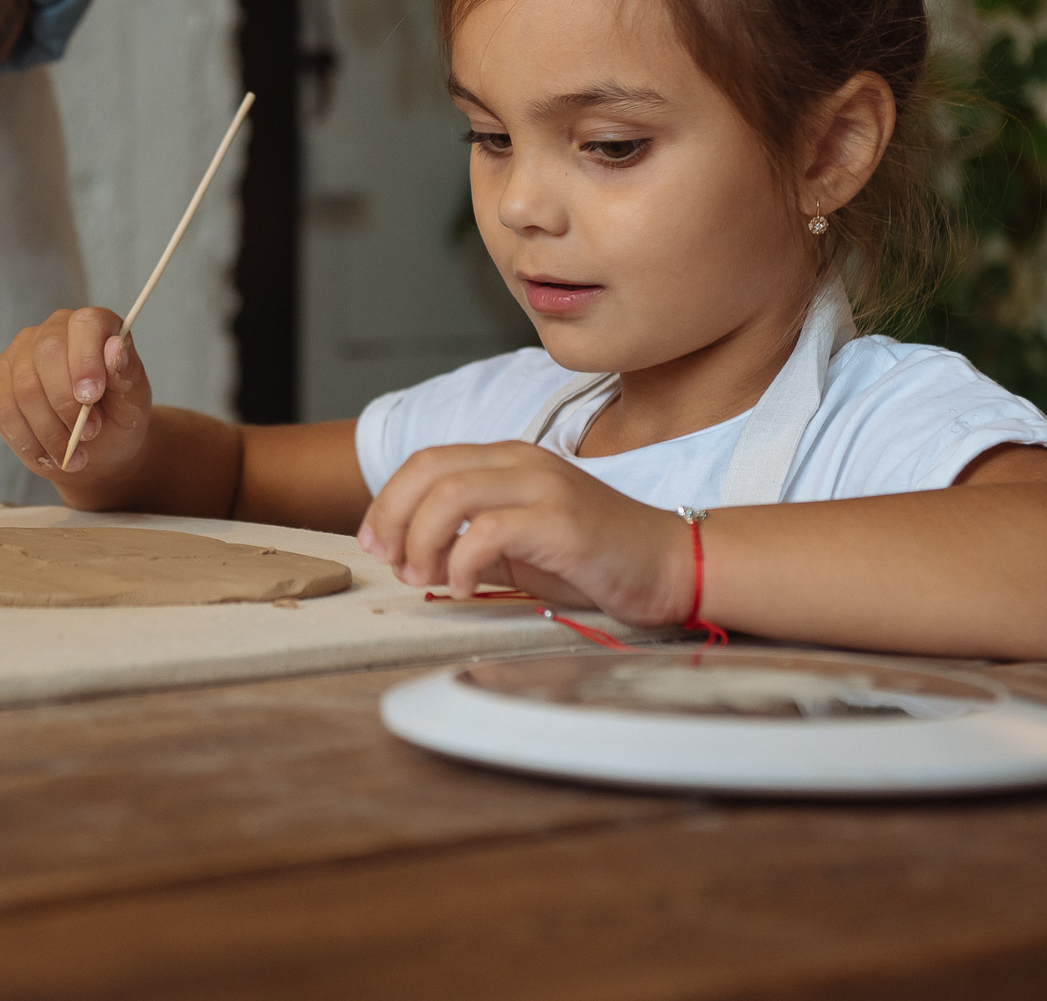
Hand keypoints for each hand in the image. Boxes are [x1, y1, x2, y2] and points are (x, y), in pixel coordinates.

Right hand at [0, 306, 153, 484]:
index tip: (90, 397)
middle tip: (87, 434)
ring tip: (72, 454)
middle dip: (67, 403)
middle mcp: (54, 330)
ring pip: (24, 386)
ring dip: (49, 429)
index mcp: (94, 326)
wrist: (96, 448)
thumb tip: (116, 349)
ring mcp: (20, 352)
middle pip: (48, 353)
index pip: (85, 324)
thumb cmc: (118, 417)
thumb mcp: (134, 401)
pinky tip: (46, 453)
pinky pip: (1, 407)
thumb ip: (127, 373)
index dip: (86, 359)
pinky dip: (25, 438)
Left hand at [355, 443, 694, 625]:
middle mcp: (523, 461)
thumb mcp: (521, 544)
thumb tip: (412, 554)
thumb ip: (471, 538)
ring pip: (450, 493)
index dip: (389, 499)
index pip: (428, 461)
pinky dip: (460, 561)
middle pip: (429, 469)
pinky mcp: (562, 520)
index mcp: (510, 459)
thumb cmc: (595, 557)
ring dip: (422, 540)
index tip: (375, 542)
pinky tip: (462, 587)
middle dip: (393, 515)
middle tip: (389, 560)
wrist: (671, 563)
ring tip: (422, 577)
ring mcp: (544, 485)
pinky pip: (488, 530)